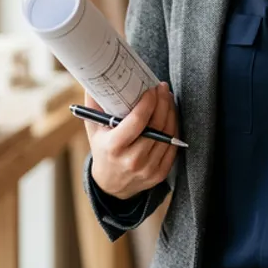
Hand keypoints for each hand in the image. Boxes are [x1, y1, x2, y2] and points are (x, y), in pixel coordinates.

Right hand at [86, 82, 178, 199]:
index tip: (152, 89)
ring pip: (168, 135)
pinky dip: (174, 129)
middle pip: (156, 126)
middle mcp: (132, 160)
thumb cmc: (103, 151)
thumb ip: (94, 107)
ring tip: (167, 98)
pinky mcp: (159, 173)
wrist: (110, 186)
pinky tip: (171, 116)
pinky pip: (173, 146)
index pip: (137, 121)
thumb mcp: (94, 131)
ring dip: (170, 113)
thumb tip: (93, 81)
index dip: (148, 102)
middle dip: (162, 103)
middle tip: (163, 88)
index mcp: (114, 147)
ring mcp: (147, 169)